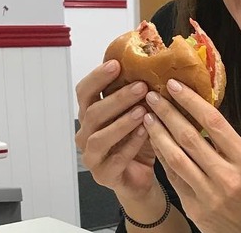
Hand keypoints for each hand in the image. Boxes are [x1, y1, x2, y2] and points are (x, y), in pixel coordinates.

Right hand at [75, 60, 155, 200]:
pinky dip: (130, 145)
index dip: (98, 77)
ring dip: (122, 122)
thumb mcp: (140, 112)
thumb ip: (139, 93)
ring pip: (99, 137)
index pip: (85, 92)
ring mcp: (93, 156)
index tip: (116, 64)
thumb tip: (155, 64)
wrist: (143, 176)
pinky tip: (146, 133)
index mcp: (91, 114)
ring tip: (143, 111)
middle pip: (93, 112)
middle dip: (118, 98)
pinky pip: (114, 160)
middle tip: (141, 86)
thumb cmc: (140, 139)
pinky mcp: (104, 175)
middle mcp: (87, 133)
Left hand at [143, 79, 240, 232]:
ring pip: (176, 156)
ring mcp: (208, 192)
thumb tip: (198, 110)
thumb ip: (225, 141)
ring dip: (159, 133)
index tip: (174, 86)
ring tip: (148, 115)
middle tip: (153, 95)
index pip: (215, 123)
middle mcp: (227, 175)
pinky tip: (153, 140)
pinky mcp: (192, 204)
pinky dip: (161, 155)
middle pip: (191, 137)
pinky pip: (172, 175)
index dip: (191, 102)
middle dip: (169, 113)